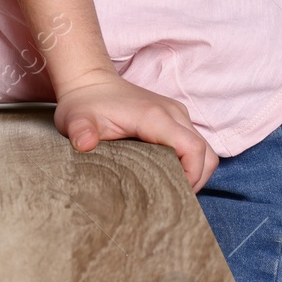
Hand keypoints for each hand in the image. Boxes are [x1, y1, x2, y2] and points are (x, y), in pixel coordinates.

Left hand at [53, 69, 218, 191]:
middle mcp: (172, 113)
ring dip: (194, 173)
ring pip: (204, 150)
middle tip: (170, 199)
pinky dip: (188, 163)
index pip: (193, 149)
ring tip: (168, 189)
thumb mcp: (76, 120)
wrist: (89, 82)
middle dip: (195, 181)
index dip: (191, 178)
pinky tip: (166, 174)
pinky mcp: (174, 119)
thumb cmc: (85, 104)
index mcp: (155, 116)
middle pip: (205, 154)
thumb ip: (81, 131)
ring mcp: (176, 115)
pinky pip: (193, 145)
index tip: (173, 196)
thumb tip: (84, 144)